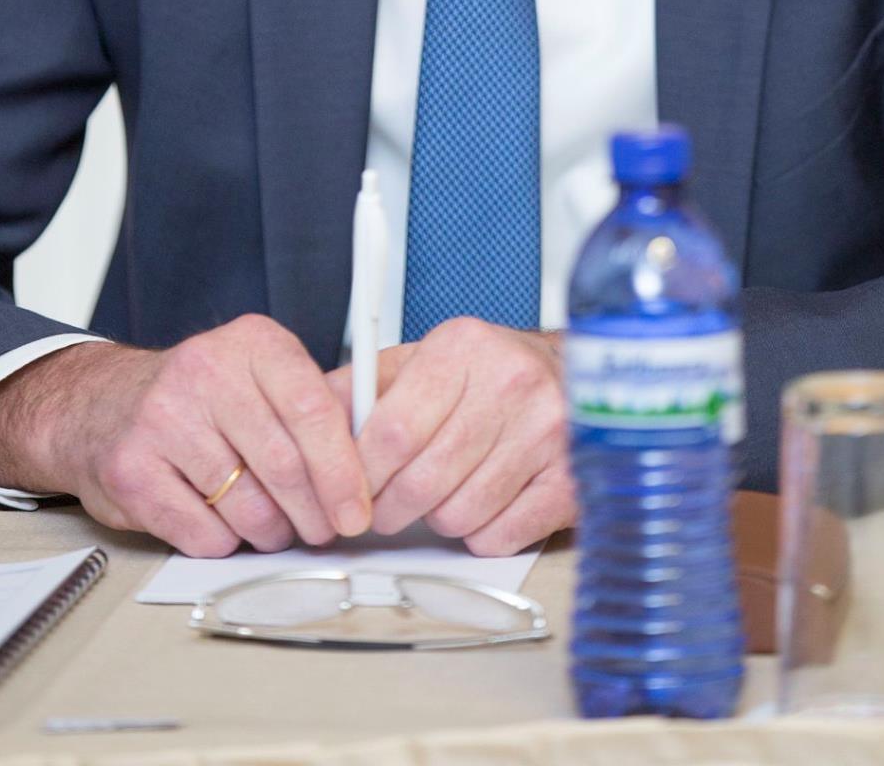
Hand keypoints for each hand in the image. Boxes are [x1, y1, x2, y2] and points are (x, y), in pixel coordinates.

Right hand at [0, 316, 370, 557]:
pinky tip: (221, 521)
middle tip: (324, 530)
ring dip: (271, 532)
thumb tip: (379, 459)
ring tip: (272, 525)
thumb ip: (315, 406)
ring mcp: (163, 419)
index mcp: (253, 343)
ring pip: (248, 507)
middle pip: (285, 465)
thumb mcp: (261, 376)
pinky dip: (223, 541)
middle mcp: (206, 372)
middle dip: (314, 513)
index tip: (358, 509)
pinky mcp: (131, 469)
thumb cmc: (202, 400)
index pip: (315, 410)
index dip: (344, 471)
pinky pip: (202, 533)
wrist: (102, 406)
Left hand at [330, 317, 573, 555]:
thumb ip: (366, 387)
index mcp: (464, 347)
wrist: (574, 376)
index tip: (350, 490)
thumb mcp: (424, 360)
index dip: (362, 473)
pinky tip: (485, 503)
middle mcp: (510, 383)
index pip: (393, 429)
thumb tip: (310, 415)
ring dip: (438, 519)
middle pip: (422, 480)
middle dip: (391, 507)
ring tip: (445, 493)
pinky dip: (481, 534)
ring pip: (459, 514)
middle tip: (385, 507)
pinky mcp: (569, 481)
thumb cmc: (489, 373)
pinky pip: (500, 536)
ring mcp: (546, 433)